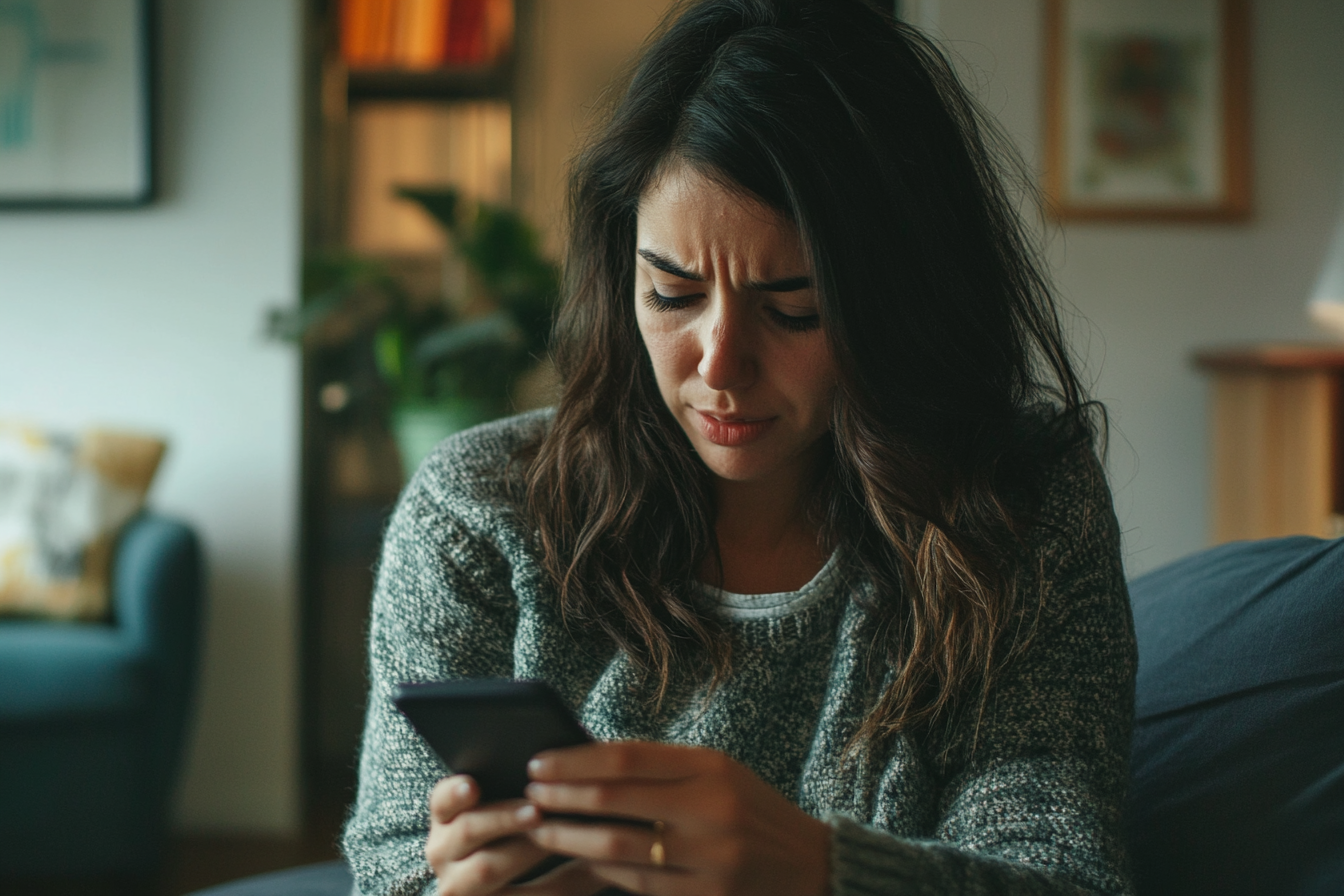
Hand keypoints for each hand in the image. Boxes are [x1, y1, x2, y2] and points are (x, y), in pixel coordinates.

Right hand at [425, 775, 607, 894]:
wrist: (522, 883)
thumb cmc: (521, 833)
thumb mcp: (514, 810)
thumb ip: (525, 790)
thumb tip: (559, 767)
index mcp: (448, 817)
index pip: (443, 799)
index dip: (455, 792)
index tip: (473, 786)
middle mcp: (443, 850)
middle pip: (467, 830)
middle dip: (504, 819)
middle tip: (537, 811)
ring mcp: (457, 883)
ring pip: (486, 868)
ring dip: (524, 851)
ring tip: (554, 840)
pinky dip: (538, 889)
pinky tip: (565, 871)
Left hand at [523, 741, 830, 895]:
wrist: (812, 866)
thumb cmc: (751, 811)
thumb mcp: (717, 773)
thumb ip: (661, 767)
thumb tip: (586, 759)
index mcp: (711, 767)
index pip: (625, 756)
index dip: (573, 761)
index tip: (538, 763)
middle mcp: (711, 809)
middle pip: (614, 800)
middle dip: (561, 798)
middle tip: (527, 795)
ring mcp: (710, 857)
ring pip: (617, 847)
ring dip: (568, 838)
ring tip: (540, 828)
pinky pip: (637, 882)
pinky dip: (600, 869)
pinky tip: (577, 858)